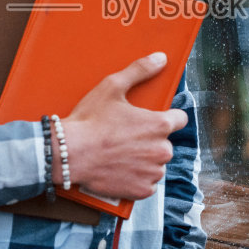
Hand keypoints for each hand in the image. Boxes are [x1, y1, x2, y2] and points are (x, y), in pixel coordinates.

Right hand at [62, 53, 186, 200]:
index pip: (180, 119)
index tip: (151, 120)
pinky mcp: (142, 190)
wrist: (68, 153)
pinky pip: (148, 184)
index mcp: (159, 125)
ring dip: (145, 160)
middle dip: (151, 140)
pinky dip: (138, 179)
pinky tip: (121, 170)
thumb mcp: (112, 86)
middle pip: (166, 143)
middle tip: (126, 137)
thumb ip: (140, 70)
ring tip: (122, 154)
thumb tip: (161, 58)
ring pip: (157, 164)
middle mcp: (162, 150)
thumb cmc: (90, 120)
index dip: (167, 117)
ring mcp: (152, 172)